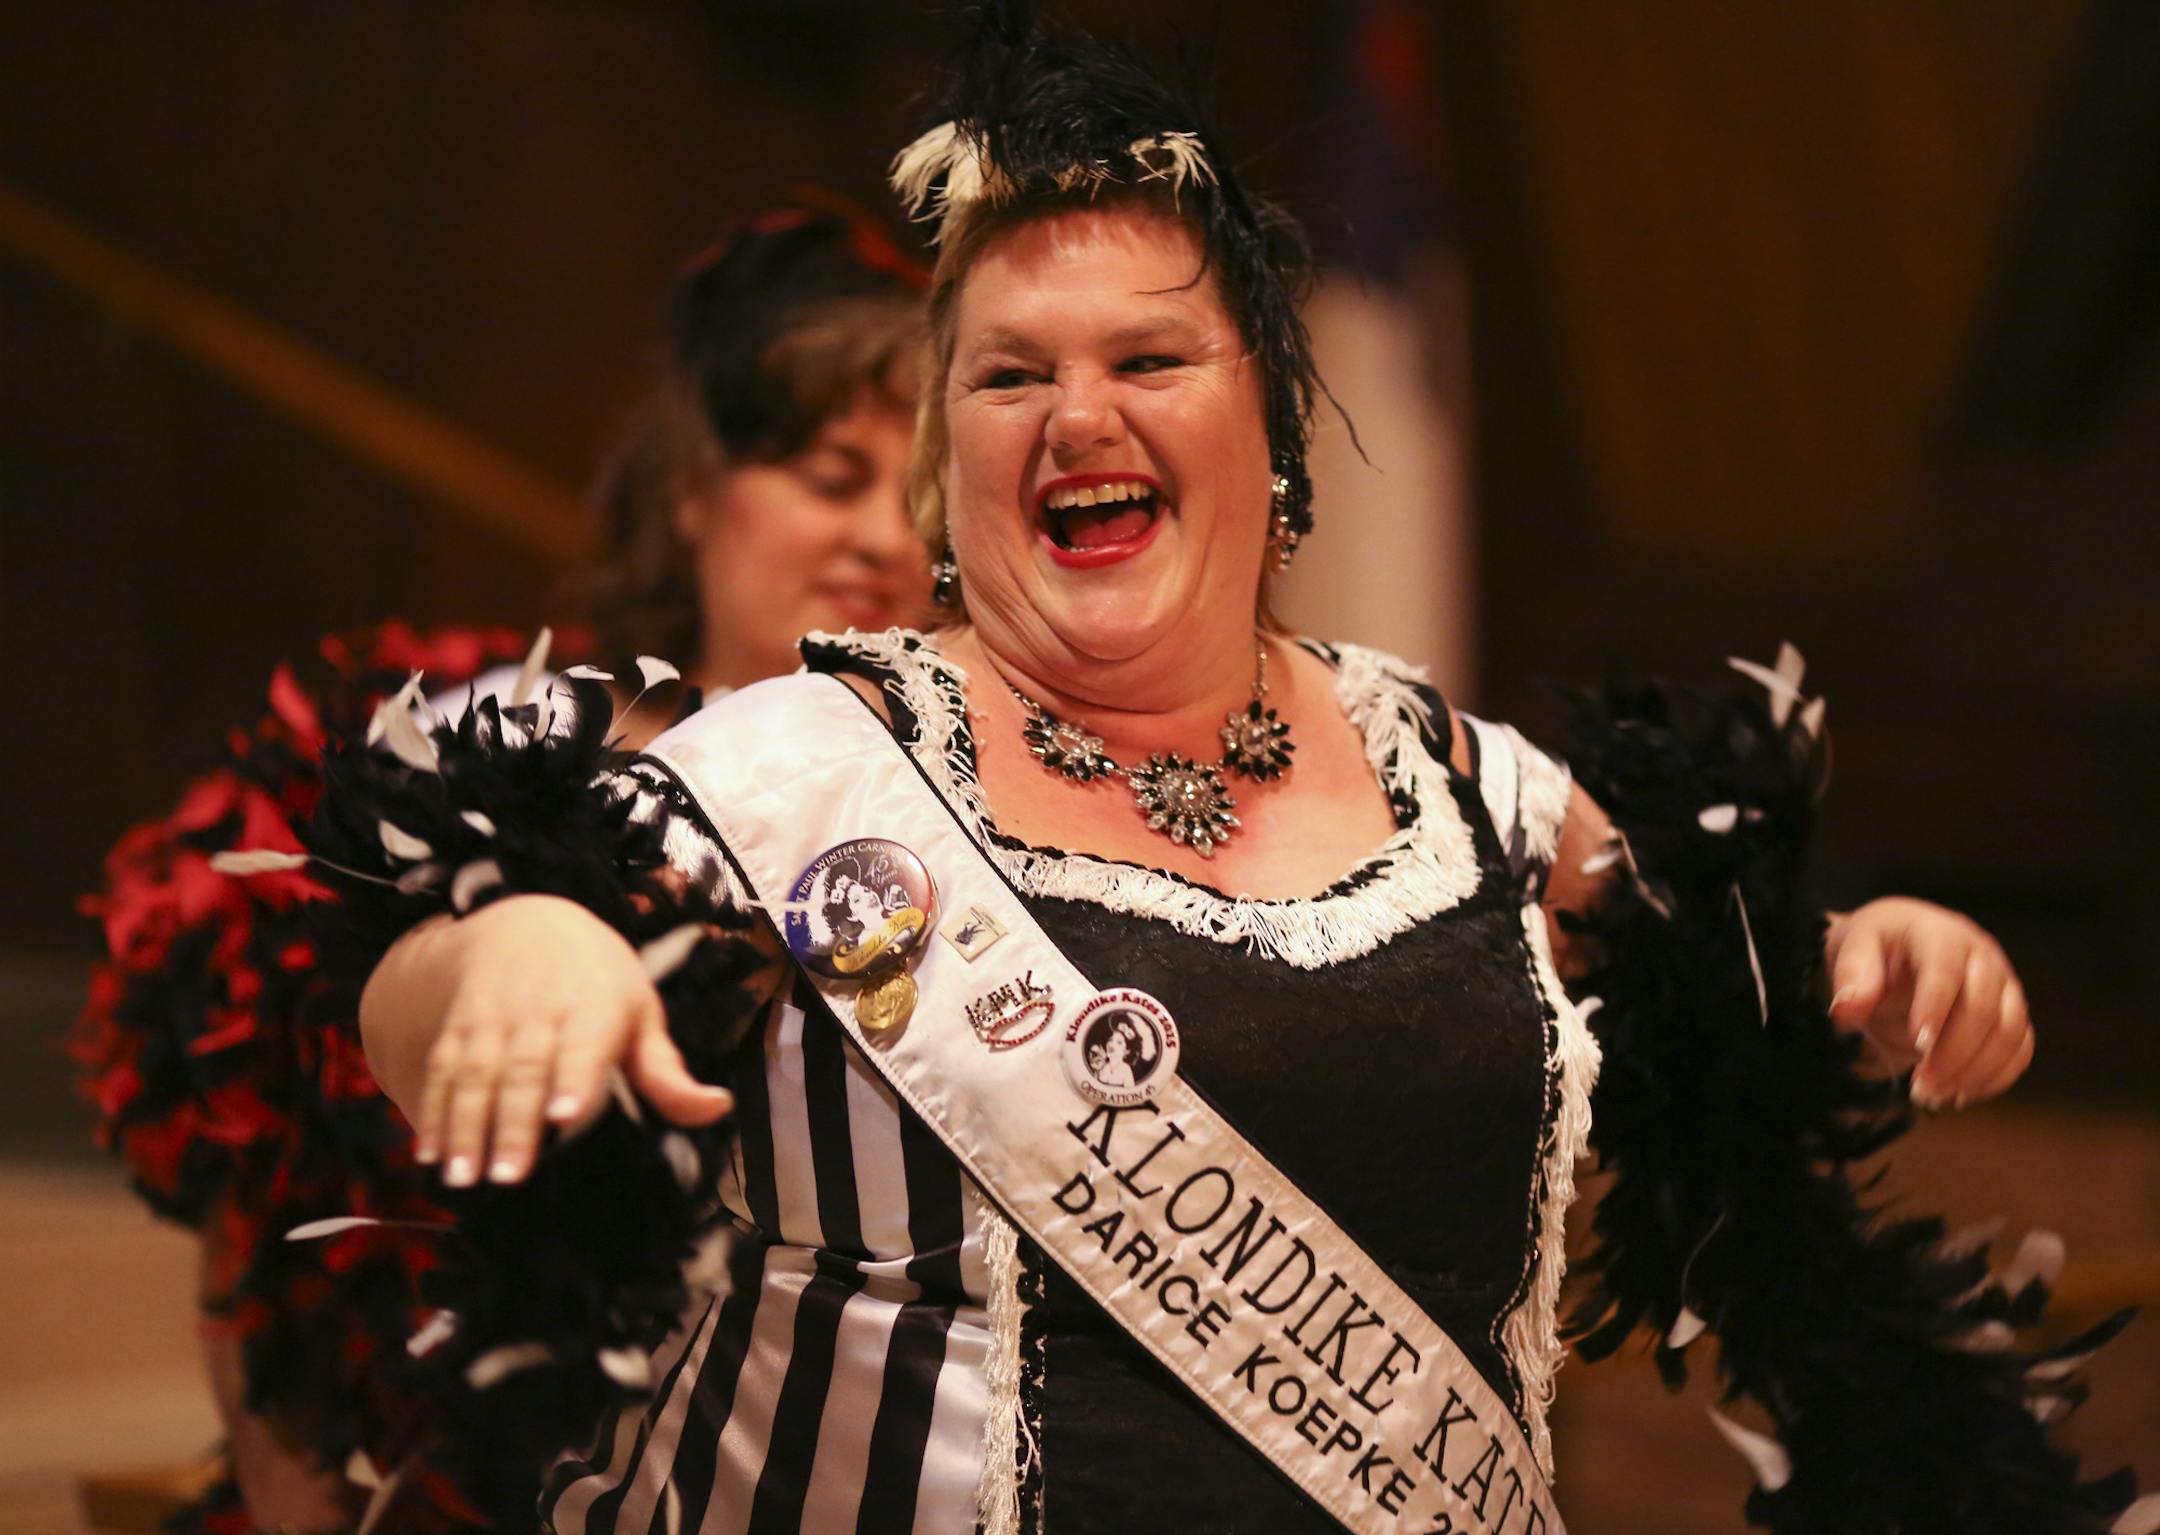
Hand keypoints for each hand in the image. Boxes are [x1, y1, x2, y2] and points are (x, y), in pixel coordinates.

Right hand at [409, 894, 732, 1184]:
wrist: (527, 922)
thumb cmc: (600, 982)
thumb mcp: (642, 1014)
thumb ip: (668, 1072)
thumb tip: (718, 1108)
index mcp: (594, 1006)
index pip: (584, 1044)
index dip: (574, 1078)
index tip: (566, 1118)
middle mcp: (539, 1010)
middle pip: (523, 1070)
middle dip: (512, 1123)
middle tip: (507, 1177)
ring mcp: (492, 1018)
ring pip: (475, 1073)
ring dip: (464, 1126)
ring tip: (460, 1176)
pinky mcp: (457, 1027)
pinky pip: (441, 1070)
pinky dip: (432, 1111)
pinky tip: (427, 1153)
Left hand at [1825, 897, 2033, 1108]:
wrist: (1895, 951)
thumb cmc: (1875, 948)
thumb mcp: (1852, 949)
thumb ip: (1851, 976)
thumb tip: (1847, 1011)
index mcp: (1940, 933)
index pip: (1946, 968)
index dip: (1936, 1007)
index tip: (1917, 1044)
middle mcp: (1982, 956)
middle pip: (1984, 1007)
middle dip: (1953, 1053)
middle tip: (1919, 1088)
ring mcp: (2004, 985)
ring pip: (2009, 1031)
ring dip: (1976, 1071)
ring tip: (1934, 1097)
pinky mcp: (2012, 1013)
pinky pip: (2020, 1048)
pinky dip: (1996, 1076)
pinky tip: (1960, 1095)